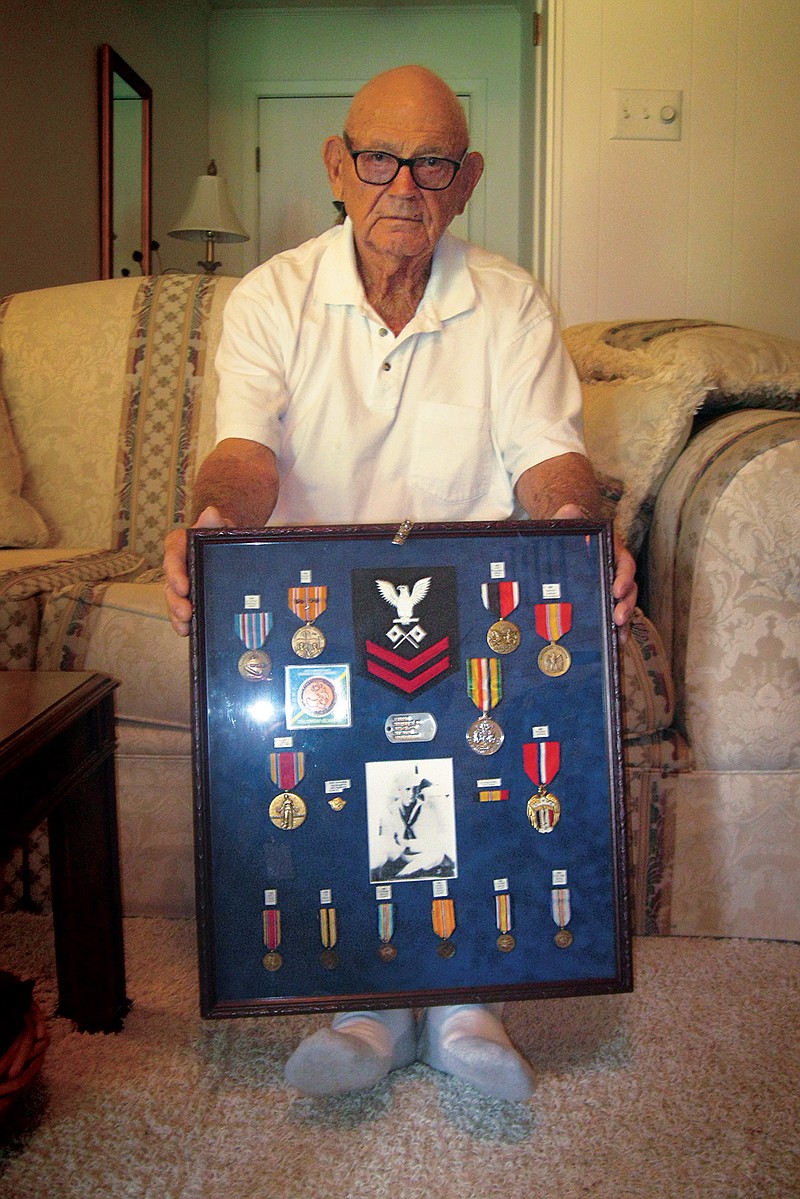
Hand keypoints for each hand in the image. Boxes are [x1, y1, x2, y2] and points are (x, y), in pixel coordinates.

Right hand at [163, 507, 231, 635]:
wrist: (225, 543)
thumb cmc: (218, 534)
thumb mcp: (217, 524)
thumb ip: (212, 521)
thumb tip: (211, 513)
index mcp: (179, 545)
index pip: (173, 557)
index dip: (175, 573)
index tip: (183, 586)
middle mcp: (176, 566)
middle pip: (170, 584)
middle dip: (175, 600)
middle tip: (186, 612)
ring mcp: (181, 583)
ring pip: (173, 600)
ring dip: (177, 615)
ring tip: (185, 625)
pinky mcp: (188, 597)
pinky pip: (181, 610)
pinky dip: (182, 622)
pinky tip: (187, 631)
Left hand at [553, 504, 637, 642]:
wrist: (569, 543)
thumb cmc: (571, 534)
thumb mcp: (567, 524)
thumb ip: (569, 518)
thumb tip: (569, 509)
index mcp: (614, 552)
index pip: (625, 564)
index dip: (624, 578)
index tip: (616, 590)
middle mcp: (618, 571)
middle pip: (629, 589)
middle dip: (626, 605)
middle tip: (618, 618)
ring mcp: (612, 587)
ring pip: (625, 606)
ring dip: (625, 622)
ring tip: (620, 638)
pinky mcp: (605, 601)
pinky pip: (615, 616)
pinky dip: (618, 630)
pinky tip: (615, 644)